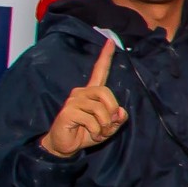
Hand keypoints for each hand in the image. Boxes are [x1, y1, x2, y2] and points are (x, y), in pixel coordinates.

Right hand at [40, 38, 128, 157]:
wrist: (66, 146)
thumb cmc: (86, 133)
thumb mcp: (108, 127)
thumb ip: (117, 118)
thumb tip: (121, 112)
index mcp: (91, 93)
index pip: (99, 71)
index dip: (105, 57)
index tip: (109, 41)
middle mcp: (81, 92)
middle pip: (106, 92)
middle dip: (112, 110)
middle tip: (109, 125)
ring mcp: (73, 101)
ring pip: (100, 108)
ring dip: (105, 125)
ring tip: (99, 132)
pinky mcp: (68, 111)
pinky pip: (92, 120)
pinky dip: (97, 131)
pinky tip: (91, 134)